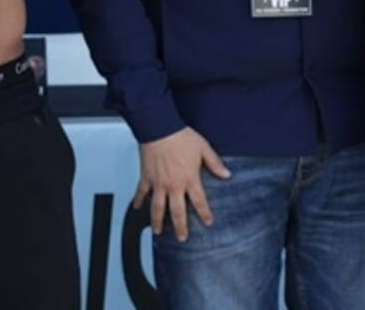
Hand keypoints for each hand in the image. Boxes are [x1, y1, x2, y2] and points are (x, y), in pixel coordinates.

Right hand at [133, 127, 230, 242]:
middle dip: (180, 227)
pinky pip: (142, 193)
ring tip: (158, 232)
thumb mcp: (203, 148)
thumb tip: (227, 174)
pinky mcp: (146, 177)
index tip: (208, 222)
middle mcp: (173, 185)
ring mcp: (158, 183)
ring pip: (157, 208)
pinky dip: (138, 201)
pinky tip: (137, 208)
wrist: (159, 128)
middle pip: (177, 211)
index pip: (199, 201)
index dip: (204, 213)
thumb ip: (215, 163)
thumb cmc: (180, 136)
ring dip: (158, 221)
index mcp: (189, 179)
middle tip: (182, 238)